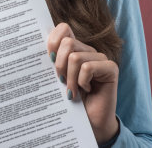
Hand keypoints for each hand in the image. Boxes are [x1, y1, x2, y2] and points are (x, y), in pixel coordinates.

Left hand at [47, 23, 118, 142]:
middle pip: (67, 42)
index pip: (63, 29)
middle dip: (59, 64)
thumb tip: (40, 46)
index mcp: (74, 49)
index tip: (49, 58)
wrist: (89, 122)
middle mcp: (87, 50)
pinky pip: (88, 67)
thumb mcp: (56, 77)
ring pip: (75, 56)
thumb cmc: (70, 100)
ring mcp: (100, 58)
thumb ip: (51, 61)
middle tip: (61, 81)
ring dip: (70, 78)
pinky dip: (82, 81)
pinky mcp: (111, 68)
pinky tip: (86, 90)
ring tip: (72, 90)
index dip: (53, 40)